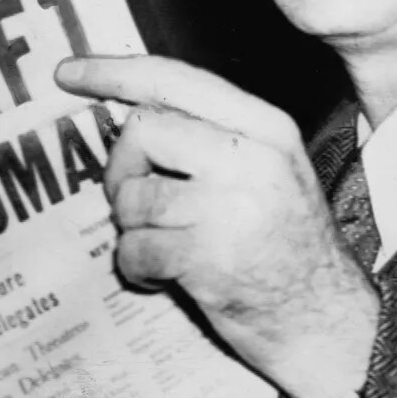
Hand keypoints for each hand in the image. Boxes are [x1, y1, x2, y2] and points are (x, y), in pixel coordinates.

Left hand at [55, 55, 379, 397]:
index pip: (176, 79)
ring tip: (162, 247)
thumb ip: (213, 138)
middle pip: (142, 129)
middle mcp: (251, 159)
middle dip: (121, 167)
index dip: (113, 72)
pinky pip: (134, 248)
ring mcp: (230, 208)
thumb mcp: (269, 173)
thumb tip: (130, 117)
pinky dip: (136, 268)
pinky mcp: (208, 259)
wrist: (328, 325)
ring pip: (133, 195)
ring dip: (131, 228)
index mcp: (266, 128)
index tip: (67, 72)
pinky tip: (162, 277)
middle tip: (135, 202)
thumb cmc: (289, 249)